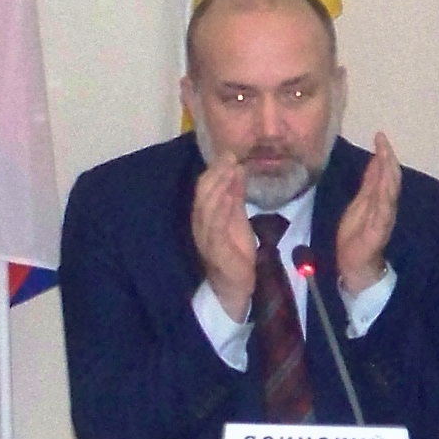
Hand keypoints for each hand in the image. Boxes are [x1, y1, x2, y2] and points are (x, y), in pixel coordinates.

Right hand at [191, 155, 258, 318]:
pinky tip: (229, 196)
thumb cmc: (235, 252)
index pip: (205, 188)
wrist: (235, 285)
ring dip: (219, 186)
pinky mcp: (215, 250)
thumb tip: (238, 169)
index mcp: (204, 216)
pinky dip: (222, 209)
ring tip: (230, 170)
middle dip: (216, 173)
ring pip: (207, 207)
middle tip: (230, 156)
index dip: (215, 170)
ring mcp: (206, 237)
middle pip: (203, 193)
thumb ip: (235, 196)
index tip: (229, 153)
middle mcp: (200, 224)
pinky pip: (216, 227)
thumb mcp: (236, 217)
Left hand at [333, 132, 400, 296]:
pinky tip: (386, 187)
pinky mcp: (378, 232)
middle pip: (389, 180)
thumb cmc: (356, 234)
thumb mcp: (360, 203)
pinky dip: (386, 200)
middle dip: (387, 160)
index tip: (380, 136)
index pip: (384, 173)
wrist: (354, 265)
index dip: (383, 154)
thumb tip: (376, 160)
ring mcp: (382, 219)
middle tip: (384, 142)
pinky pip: (383, 213)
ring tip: (386, 157)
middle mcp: (384, 206)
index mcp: (378, 198)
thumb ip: (369, 183)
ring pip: (388, 193)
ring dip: (388, 175)